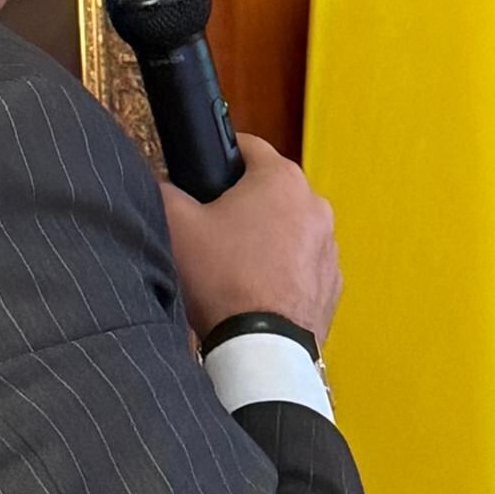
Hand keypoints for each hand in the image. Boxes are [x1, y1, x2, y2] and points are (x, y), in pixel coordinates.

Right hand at [164, 135, 341, 347]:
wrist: (260, 347)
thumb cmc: (223, 281)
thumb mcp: (177, 225)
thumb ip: (164, 190)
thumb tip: (162, 184)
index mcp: (281, 179)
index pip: (248, 146)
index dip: (221, 155)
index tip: (205, 172)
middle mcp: (314, 206)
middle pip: (270, 190)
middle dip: (243, 203)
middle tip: (212, 230)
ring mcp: (329, 246)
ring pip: (289, 229)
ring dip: (266, 239)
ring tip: (233, 266)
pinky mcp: (332, 283)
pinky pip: (302, 265)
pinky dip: (283, 271)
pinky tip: (256, 290)